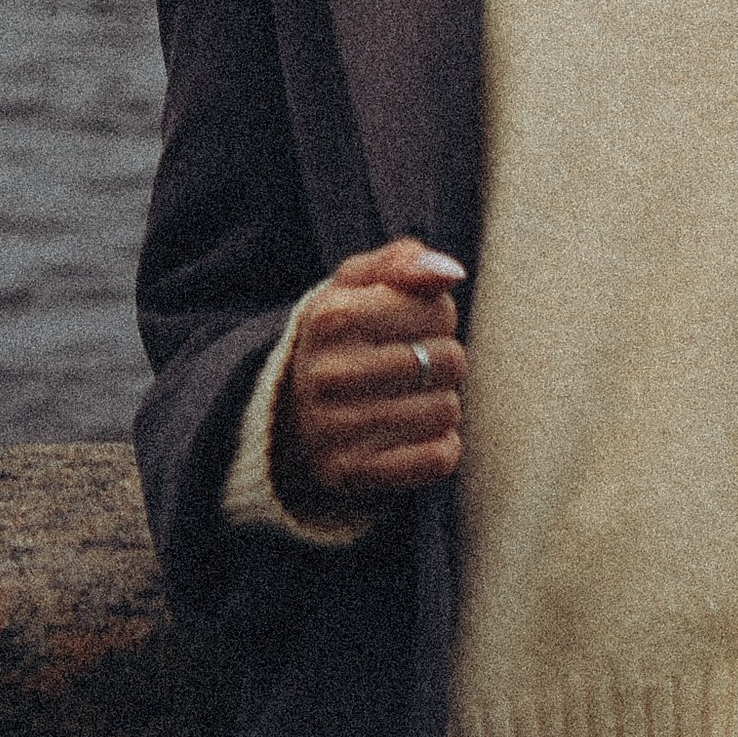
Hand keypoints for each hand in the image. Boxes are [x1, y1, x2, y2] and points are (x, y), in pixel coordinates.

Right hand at [277, 238, 468, 516]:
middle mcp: (328, 374)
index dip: (435, 318)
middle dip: (440, 362)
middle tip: (405, 368)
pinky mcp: (352, 474)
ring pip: (447, 410)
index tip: (405, 328)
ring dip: (438, 405)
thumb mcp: (357, 285)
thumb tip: (450, 274)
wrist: (286, 414)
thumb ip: (404, 262)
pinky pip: (439, 458)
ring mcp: (336, 429)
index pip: (439, 311)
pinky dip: (438, 447)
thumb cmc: (339, 337)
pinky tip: (408, 436)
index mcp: (331, 317)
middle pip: (450, 361)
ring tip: (401, 401)